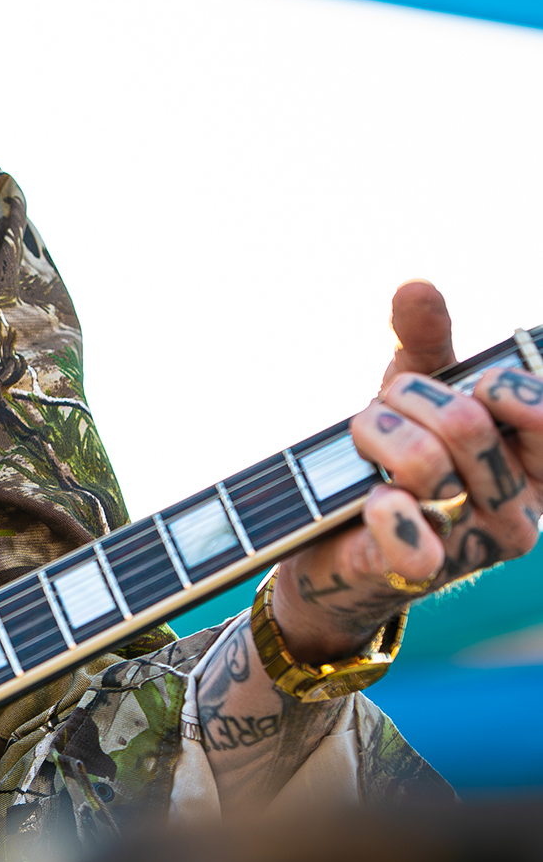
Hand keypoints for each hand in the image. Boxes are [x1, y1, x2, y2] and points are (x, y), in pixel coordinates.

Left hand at [270, 281, 542, 662]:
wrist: (339, 543)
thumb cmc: (395, 458)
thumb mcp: (417, 392)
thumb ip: (426, 340)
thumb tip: (415, 287)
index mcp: (540, 466)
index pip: (541, 409)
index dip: (491, 383)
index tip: (460, 385)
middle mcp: (520, 513)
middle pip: (466, 423)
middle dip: (407, 397)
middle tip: (384, 408)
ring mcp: (472, 549)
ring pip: (421, 461)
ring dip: (373, 432)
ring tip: (364, 440)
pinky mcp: (418, 575)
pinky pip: (406, 532)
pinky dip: (380, 506)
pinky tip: (371, 500)